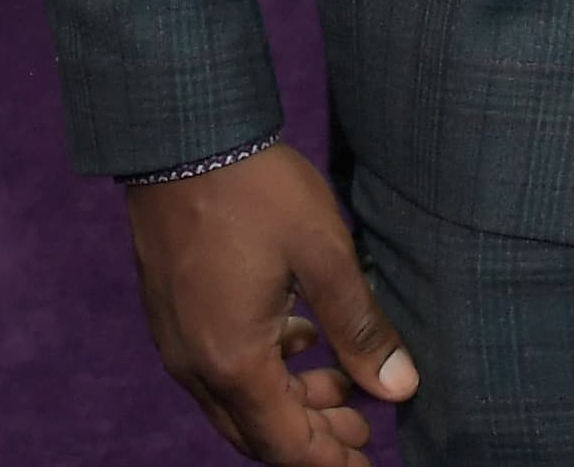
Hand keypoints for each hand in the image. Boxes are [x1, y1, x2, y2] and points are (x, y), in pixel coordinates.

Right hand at [125, 142, 417, 459]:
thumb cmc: (257, 190)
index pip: (286, 445)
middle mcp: (196, 366)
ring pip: (238, 402)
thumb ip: (360, 326)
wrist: (183, 138)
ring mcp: (178, 341)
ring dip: (290, 402)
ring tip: (343, 381)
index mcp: (233, 361)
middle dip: (314, 436)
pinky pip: (220, 368)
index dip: (331, 459)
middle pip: (259, 433)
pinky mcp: (174, 314)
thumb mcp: (324, 252)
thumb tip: (399, 387)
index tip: (368, 461)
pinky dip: (264, 371)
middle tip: (365, 428)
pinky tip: (300, 338)